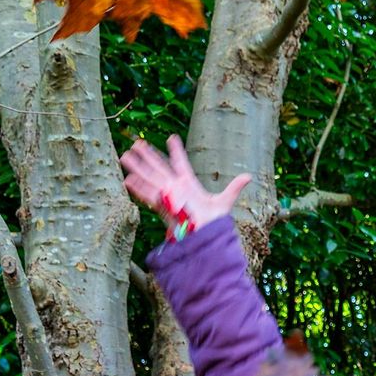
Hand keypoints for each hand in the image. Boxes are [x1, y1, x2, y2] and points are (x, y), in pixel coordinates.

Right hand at [119, 131, 250, 230]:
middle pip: (159, 167)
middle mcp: (176, 188)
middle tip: (137, 142)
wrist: (206, 236)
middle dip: (148, 155)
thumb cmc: (214, 222)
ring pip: (150, 178)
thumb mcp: (225, 201)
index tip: (172, 138)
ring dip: (137, 168)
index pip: (181, 163)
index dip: (177, 151)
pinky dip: (138, 188)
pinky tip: (127, 180)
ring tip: (125, 156)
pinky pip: (148, 195)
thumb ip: (234, 187)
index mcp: (189, 183)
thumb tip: (249, 176)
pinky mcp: (163, 206)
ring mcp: (168, 196)